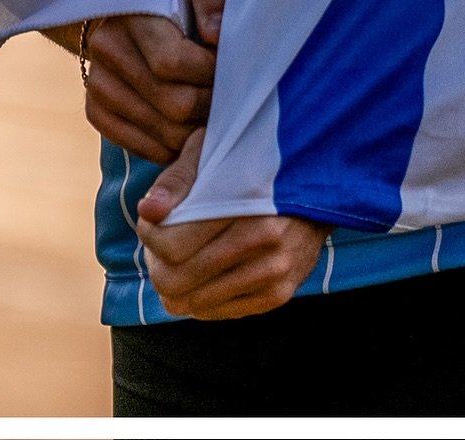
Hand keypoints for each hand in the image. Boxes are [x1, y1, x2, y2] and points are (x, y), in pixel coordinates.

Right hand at [71, 0, 230, 163]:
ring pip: (162, 134)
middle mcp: (106, 49)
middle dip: (209, 105)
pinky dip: (171, 146)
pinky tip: (185, 126)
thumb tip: (215, 35)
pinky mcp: (95, 109)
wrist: (134, 9)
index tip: (226, 66)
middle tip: (224, 94)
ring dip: (195, 129)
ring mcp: (97, 83)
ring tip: (208, 108)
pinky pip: (141, 148)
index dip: (209, 73)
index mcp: (133, 13)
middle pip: (173, 105)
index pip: (172, 63)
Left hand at [136, 126, 331, 319]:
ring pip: (195, 302)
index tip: (151, 221)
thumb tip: (148, 212)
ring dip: (175, 286)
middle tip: (158, 247)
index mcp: (244, 197)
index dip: (149, 236)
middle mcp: (263, 237)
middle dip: (157, 265)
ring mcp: (274, 270)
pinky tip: (202, 275)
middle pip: (179, 278)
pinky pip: (219, 312)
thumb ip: (177, 179)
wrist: (316, 183)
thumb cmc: (253, 163)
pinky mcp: (280, 293)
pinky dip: (200, 299)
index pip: (173, 245)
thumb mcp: (214, 152)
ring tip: (178, 261)